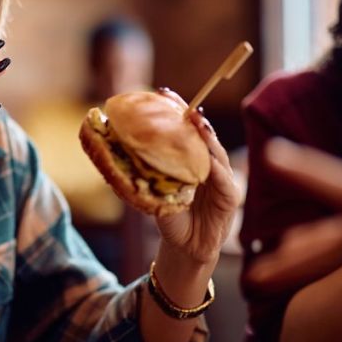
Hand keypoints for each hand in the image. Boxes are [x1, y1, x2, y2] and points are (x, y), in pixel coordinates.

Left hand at [152, 94, 241, 265]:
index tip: (164, 93)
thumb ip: (144, 173)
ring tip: (198, 122)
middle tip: (184, 104)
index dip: (178, 111)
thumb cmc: (171, 217)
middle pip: (204, 136)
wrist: (184, 248)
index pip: (186, 131)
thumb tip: (112, 153)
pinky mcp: (229, 199)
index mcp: (192, 161)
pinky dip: (216, 170)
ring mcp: (222, 180)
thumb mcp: (153, 192)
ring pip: (216, 154)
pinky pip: (224, 181)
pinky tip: (208, 160)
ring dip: (208, 138)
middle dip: (195, 119)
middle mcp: (210, 165)